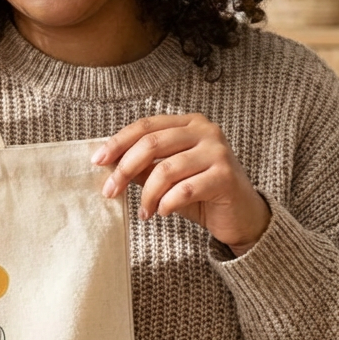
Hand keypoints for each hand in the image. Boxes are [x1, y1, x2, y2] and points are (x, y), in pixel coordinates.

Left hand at [92, 113, 269, 255]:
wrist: (241, 216)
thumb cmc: (202, 193)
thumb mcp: (167, 177)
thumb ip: (143, 166)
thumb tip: (108, 164)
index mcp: (189, 123)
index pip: (146, 126)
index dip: (118, 142)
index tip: (98, 161)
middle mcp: (205, 131)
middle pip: (151, 143)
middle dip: (124, 169)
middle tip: (110, 191)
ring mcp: (218, 152)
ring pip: (166, 170)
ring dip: (147, 195)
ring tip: (144, 211)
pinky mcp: (225, 176)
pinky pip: (185, 189)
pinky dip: (167, 203)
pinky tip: (163, 212)